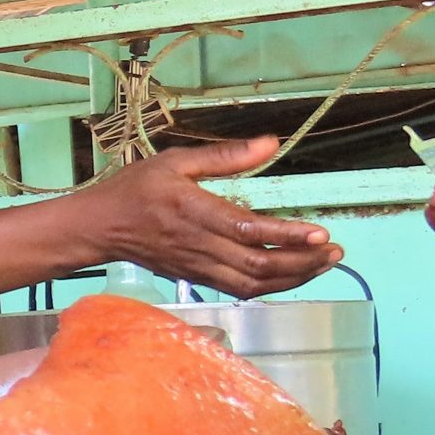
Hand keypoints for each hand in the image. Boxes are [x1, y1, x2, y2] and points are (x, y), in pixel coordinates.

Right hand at [84, 136, 341, 296]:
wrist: (99, 227)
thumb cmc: (135, 189)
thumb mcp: (175, 161)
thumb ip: (226, 156)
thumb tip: (272, 144)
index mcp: (194, 212)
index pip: (248, 231)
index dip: (287, 235)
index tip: (320, 232)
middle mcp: (198, 245)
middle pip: (258, 266)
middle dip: (302, 262)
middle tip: (335, 251)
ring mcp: (198, 267)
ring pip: (253, 285)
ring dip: (293, 278)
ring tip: (323, 264)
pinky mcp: (196, 277)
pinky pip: (240, 291)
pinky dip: (271, 288)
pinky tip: (291, 275)